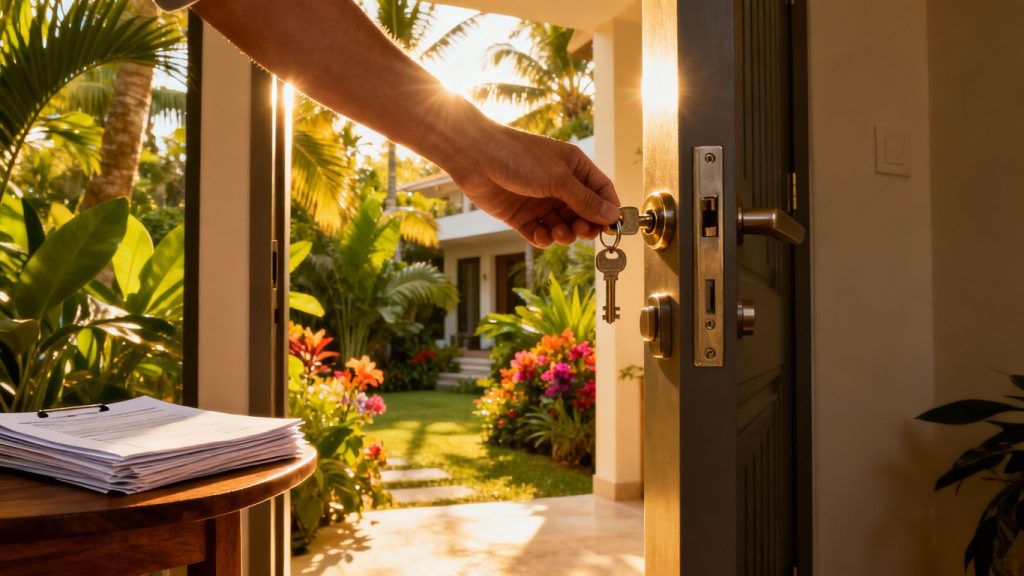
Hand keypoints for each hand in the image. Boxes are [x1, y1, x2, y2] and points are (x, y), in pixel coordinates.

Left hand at [446, 126, 620, 246]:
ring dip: (564, 233)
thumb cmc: (520, 158)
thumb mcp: (559, 178)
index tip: (612, 227)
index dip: (608, 209)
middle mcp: (559, 184)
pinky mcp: (520, 215)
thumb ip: (585, 200)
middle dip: (585, 225)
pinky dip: (542, 238)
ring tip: (558, 232)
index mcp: (574, 167)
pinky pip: (539, 233)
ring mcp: (539, 201)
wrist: (476, 157)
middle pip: (583, 213)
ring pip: (562, 226)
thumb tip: (612, 215)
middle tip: (583, 232)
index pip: (601, 190)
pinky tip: (539, 235)